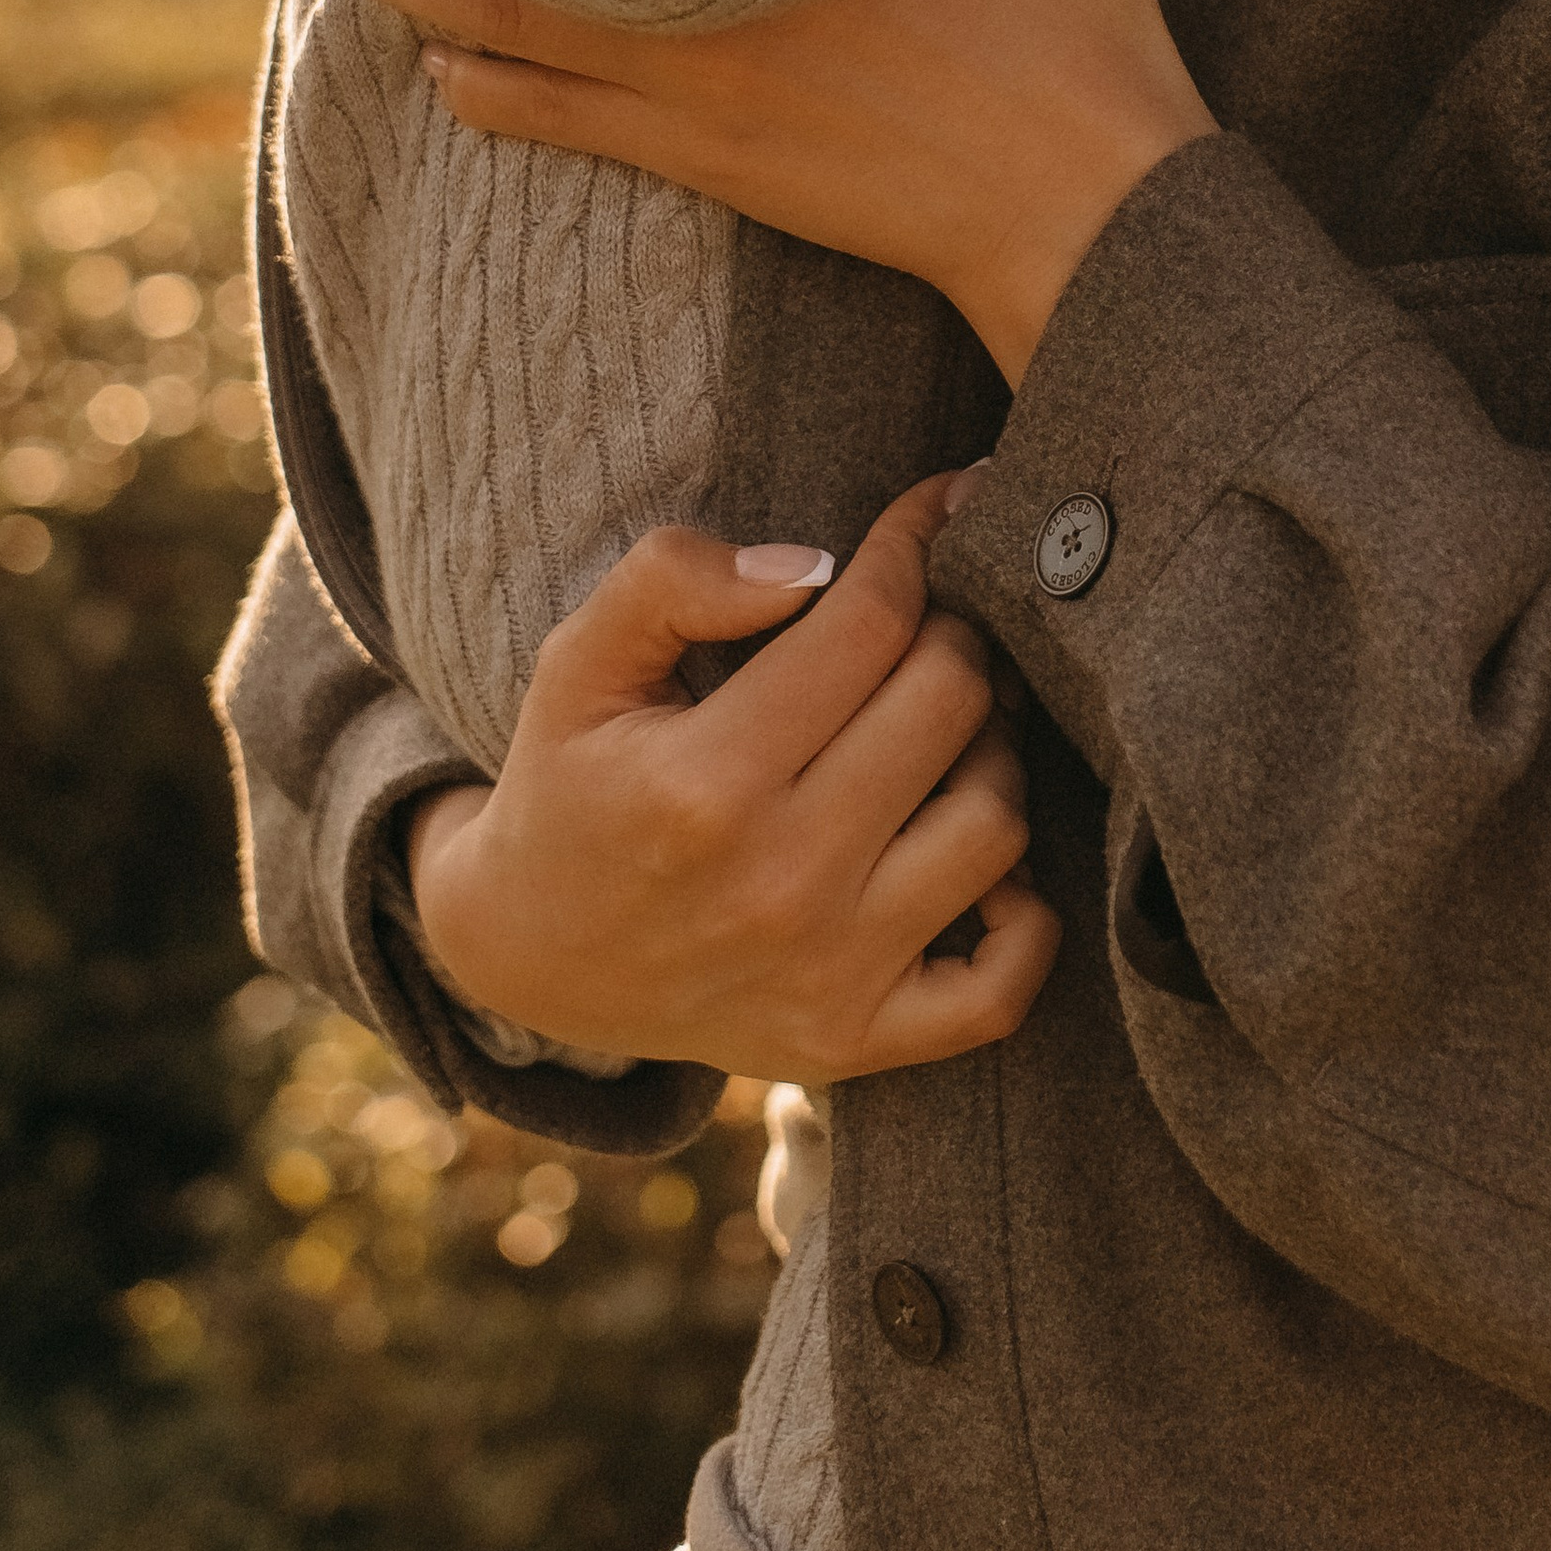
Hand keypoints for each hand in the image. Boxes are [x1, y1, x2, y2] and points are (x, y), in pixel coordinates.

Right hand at [406, 472, 1058, 1075]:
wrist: (527, 956)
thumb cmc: (570, 782)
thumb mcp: (578, 661)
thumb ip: (673, 580)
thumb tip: (814, 565)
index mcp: (703, 782)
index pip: (872, 622)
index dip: (916, 541)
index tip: (937, 507)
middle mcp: (777, 885)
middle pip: (951, 701)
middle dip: (951, 630)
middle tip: (921, 622)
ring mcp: (825, 977)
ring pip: (998, 820)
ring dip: (990, 749)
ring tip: (938, 724)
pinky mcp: (853, 1043)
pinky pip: (1003, 988)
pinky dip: (1024, 917)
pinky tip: (980, 854)